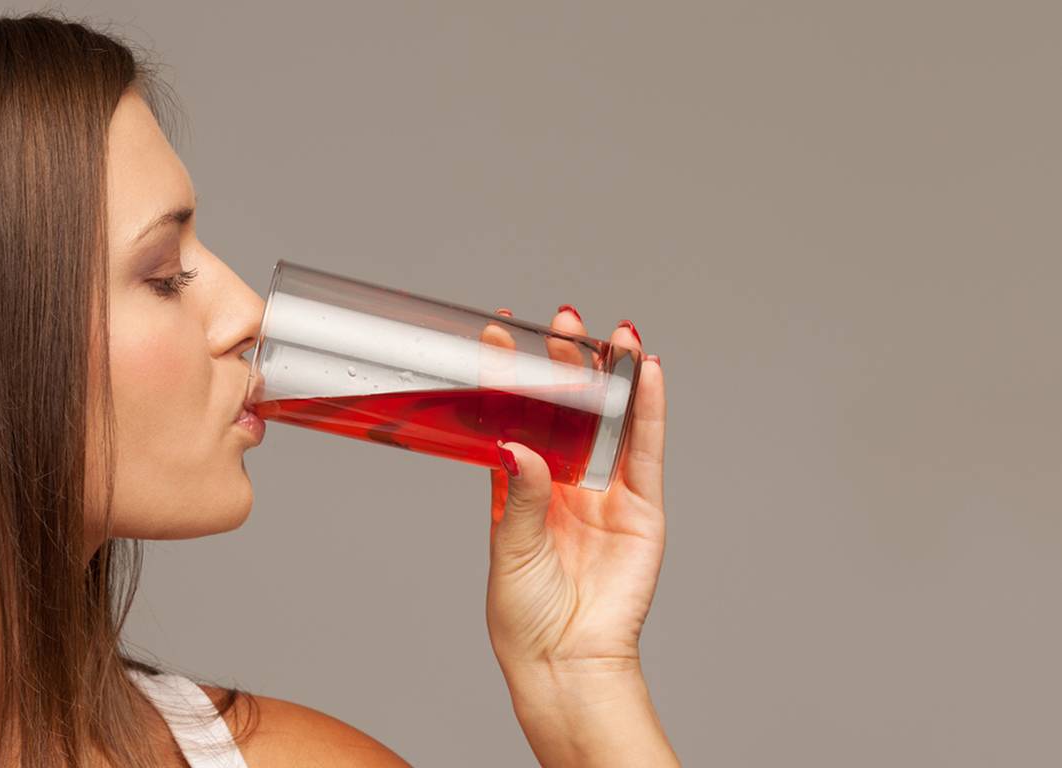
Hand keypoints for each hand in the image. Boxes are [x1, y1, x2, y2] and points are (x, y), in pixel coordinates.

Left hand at [482, 305, 666, 679]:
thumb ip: (519, 494)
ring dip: (612, 376)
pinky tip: (649, 371)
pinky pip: (646, 450)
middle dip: (564, 362)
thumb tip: (517, 443)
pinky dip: (650, 410)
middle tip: (560, 320)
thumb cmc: (526, 616)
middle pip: (567, 408)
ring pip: (611, 421)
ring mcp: (605, 492)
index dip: (507, 374)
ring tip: (611, 332)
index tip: (498, 331)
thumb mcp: (510, 548)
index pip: (513, 416)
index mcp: (519, 487)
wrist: (567, 661)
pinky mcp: (641, 509)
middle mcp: (563, 482)